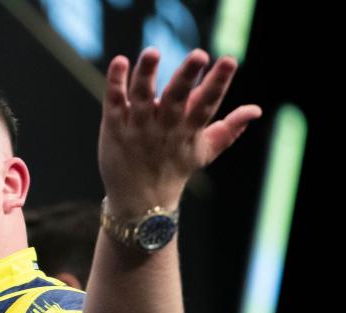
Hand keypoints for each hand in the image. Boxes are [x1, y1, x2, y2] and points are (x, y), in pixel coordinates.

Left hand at [98, 48, 261, 215]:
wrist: (139, 202)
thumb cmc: (174, 170)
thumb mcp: (204, 151)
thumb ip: (230, 129)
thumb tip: (257, 109)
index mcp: (188, 130)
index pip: (207, 103)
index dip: (218, 83)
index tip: (229, 61)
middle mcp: (164, 127)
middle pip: (176, 97)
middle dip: (187, 76)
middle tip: (199, 55)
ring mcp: (137, 126)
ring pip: (142, 96)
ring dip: (146, 74)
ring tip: (152, 53)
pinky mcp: (113, 126)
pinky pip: (114, 101)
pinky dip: (116, 83)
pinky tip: (119, 62)